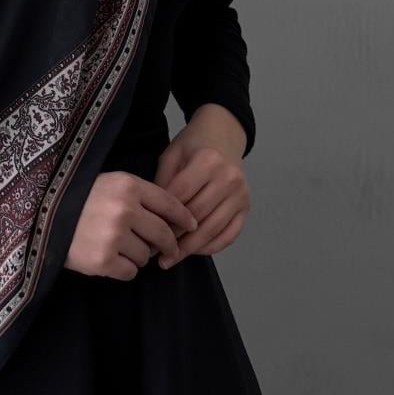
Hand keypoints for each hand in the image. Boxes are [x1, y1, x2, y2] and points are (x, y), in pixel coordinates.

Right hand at [64, 170, 198, 280]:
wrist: (38, 217)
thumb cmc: (75, 199)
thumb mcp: (108, 183)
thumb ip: (137, 195)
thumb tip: (171, 219)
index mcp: (128, 185)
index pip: (170, 203)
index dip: (184, 217)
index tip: (191, 226)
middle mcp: (124, 209)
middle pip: (163, 234)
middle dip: (166, 244)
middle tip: (164, 249)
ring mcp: (114, 236)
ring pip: (145, 255)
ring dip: (137, 256)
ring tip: (117, 247)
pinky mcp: (103, 260)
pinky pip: (130, 272)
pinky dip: (122, 269)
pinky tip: (108, 258)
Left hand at [151, 132, 251, 267]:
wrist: (224, 135)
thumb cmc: (193, 145)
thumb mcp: (172, 154)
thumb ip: (163, 182)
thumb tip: (153, 217)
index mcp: (208, 161)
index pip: (181, 196)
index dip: (163, 217)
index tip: (146, 233)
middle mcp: (229, 178)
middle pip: (197, 216)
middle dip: (175, 238)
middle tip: (156, 253)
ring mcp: (241, 194)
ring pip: (213, 229)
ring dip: (191, 248)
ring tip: (171, 259)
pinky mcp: (247, 206)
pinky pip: (230, 234)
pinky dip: (212, 246)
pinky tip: (194, 251)